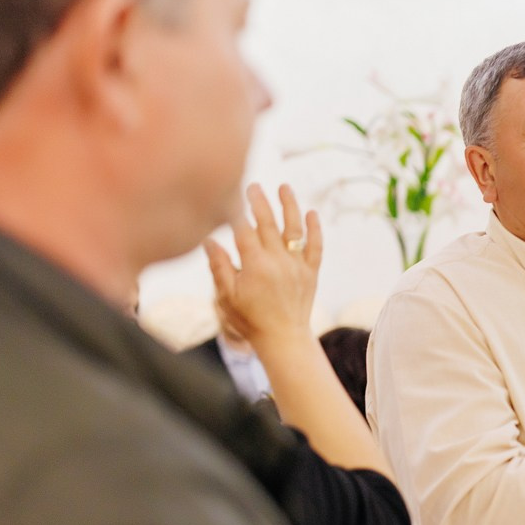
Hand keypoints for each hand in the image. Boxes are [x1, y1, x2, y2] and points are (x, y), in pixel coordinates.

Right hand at [205, 184, 322, 350]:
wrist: (283, 338)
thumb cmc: (250, 319)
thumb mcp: (228, 295)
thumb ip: (219, 266)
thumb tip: (208, 240)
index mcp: (255, 265)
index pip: (244, 230)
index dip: (236, 211)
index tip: (230, 194)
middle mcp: (278, 262)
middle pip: (268, 224)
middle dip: (260, 202)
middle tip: (253, 186)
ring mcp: (297, 266)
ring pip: (295, 230)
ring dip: (290, 206)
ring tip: (284, 187)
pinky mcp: (311, 273)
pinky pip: (315, 247)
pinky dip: (315, 229)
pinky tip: (312, 213)